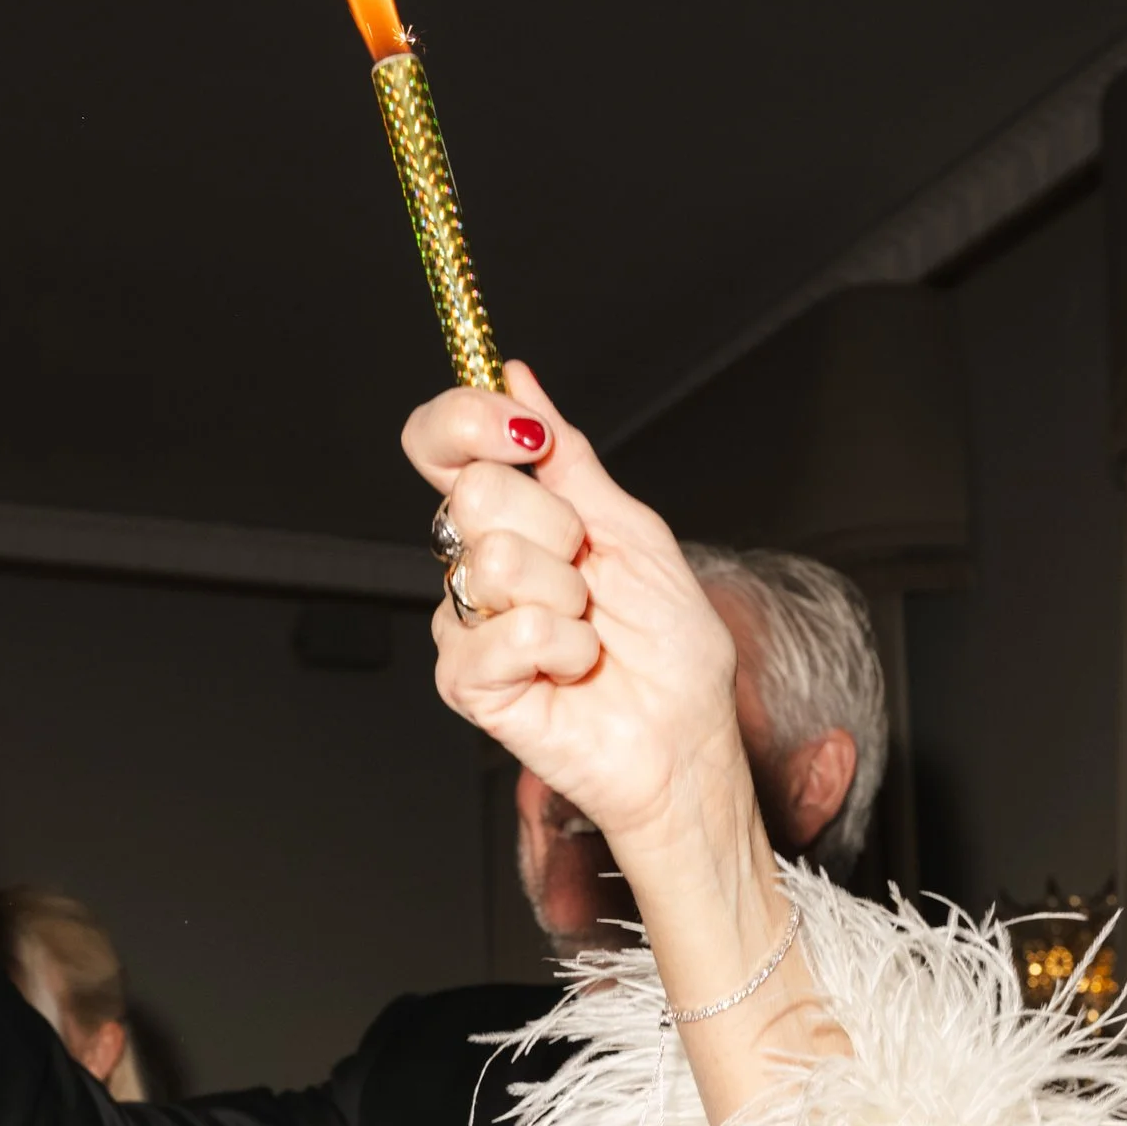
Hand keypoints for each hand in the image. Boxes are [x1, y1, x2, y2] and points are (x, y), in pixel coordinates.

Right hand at [402, 363, 744, 863]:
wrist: (684, 743)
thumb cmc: (668, 653)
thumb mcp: (634, 531)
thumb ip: (572, 459)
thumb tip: (518, 381)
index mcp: (512, 517)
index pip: (441, 443)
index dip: (467, 420)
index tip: (523, 435)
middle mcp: (478, 562)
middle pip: (474, 492)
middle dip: (557, 529)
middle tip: (589, 576)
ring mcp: (467, 621)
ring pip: (493, 559)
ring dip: (566, 596)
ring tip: (587, 631)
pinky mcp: (467, 681)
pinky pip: (503, 632)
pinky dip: (561, 648)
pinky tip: (573, 668)